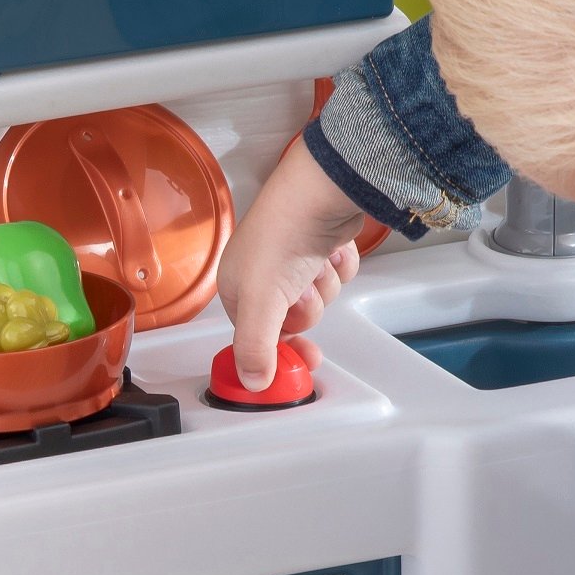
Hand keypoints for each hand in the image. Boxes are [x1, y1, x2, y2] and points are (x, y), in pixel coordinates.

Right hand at [217, 137, 367, 391]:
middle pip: (293, 320)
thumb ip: (255, 348)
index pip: (257, 336)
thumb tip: (253, 383)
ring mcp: (292, 259)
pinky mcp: (320, 246)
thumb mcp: (262, 303)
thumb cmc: (282, 236)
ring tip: (315, 262)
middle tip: (305, 292)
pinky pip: (336, 275)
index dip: (281, 350)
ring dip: (324, 286)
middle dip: (307, 308)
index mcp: (235, 287)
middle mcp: (261, 273)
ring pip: (319, 298)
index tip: (303, 362)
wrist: (321, 192)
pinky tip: (330, 249)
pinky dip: (338, 266)